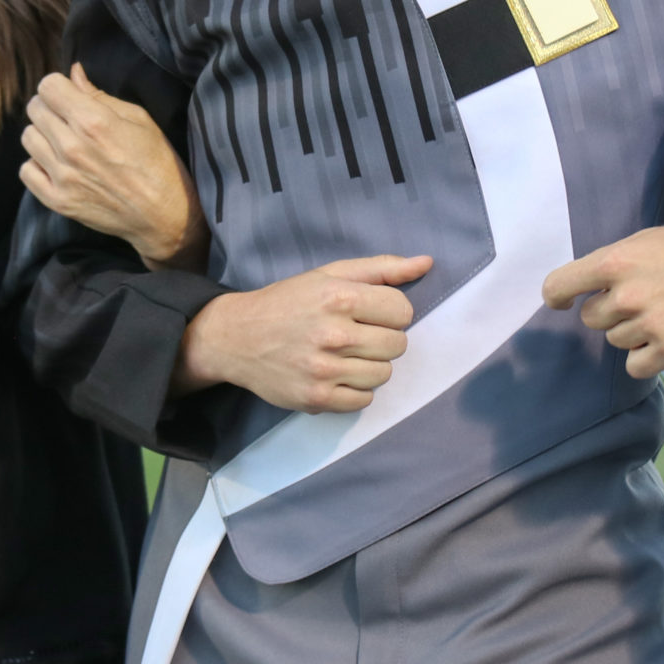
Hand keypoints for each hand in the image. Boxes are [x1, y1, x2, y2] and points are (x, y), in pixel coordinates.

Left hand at [20, 64, 205, 269]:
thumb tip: (73, 73)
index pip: (48, 85)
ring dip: (43, 135)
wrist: (163, 215)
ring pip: (28, 137)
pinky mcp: (57, 200)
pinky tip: (59, 165)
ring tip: (65, 142)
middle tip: (69, 118)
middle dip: (50, 106)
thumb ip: (100, 96)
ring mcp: (62, 176)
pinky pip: (26, 170)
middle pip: (35, 108)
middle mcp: (72, 147)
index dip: (59, 86)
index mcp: (94, 122)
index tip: (69, 95)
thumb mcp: (139, 119)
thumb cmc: (158, 163)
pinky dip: (38, 164)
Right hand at [179, 255, 433, 413]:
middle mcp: (333, 334)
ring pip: (384, 374)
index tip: (371, 313)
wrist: (236, 336)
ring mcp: (324, 370)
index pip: (403, 311)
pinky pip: (363, 401)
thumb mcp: (330, 273)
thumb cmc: (289, 301)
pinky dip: (355, 390)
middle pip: (398, 345)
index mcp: (339, 297)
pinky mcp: (316, 398)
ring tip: (346, 355)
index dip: (391, 312)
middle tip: (357, 334)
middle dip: (383, 338)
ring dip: (371, 365)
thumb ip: (381, 268)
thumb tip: (427, 263)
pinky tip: (337, 375)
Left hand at [542, 216, 663, 379]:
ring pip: (615, 341)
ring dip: (632, 332)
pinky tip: (663, 340)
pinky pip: (635, 366)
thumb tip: (585, 288)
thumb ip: (615, 263)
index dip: (558, 297)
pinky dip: (645, 358)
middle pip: (591, 319)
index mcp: (616, 260)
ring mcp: (650, 324)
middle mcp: (627, 294)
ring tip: (663, 312)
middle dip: (609, 311)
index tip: (565, 302)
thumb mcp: (649, 240)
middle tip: (642, 298)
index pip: (558, 287)